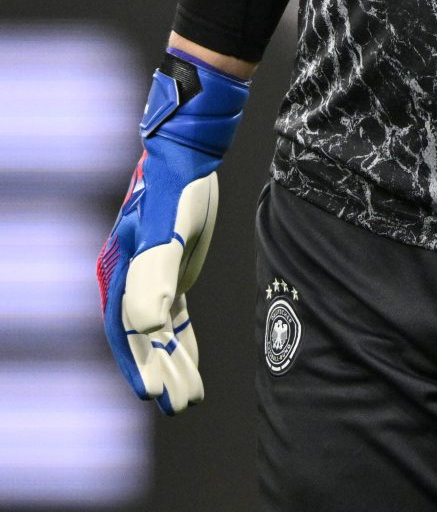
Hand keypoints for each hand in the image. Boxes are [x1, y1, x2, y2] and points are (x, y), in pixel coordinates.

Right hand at [97, 51, 248, 413]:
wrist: (187, 156)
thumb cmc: (176, 191)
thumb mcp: (168, 231)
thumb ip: (157, 275)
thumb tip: (148, 325)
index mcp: (120, 276)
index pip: (127, 334)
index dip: (138, 365)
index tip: (153, 395)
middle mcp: (129, 281)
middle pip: (143, 339)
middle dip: (160, 371)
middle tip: (181, 404)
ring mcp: (149, 278)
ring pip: (160, 331)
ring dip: (174, 360)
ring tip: (189, 395)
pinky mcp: (170, 271)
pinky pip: (173, 316)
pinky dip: (183, 338)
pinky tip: (190, 358)